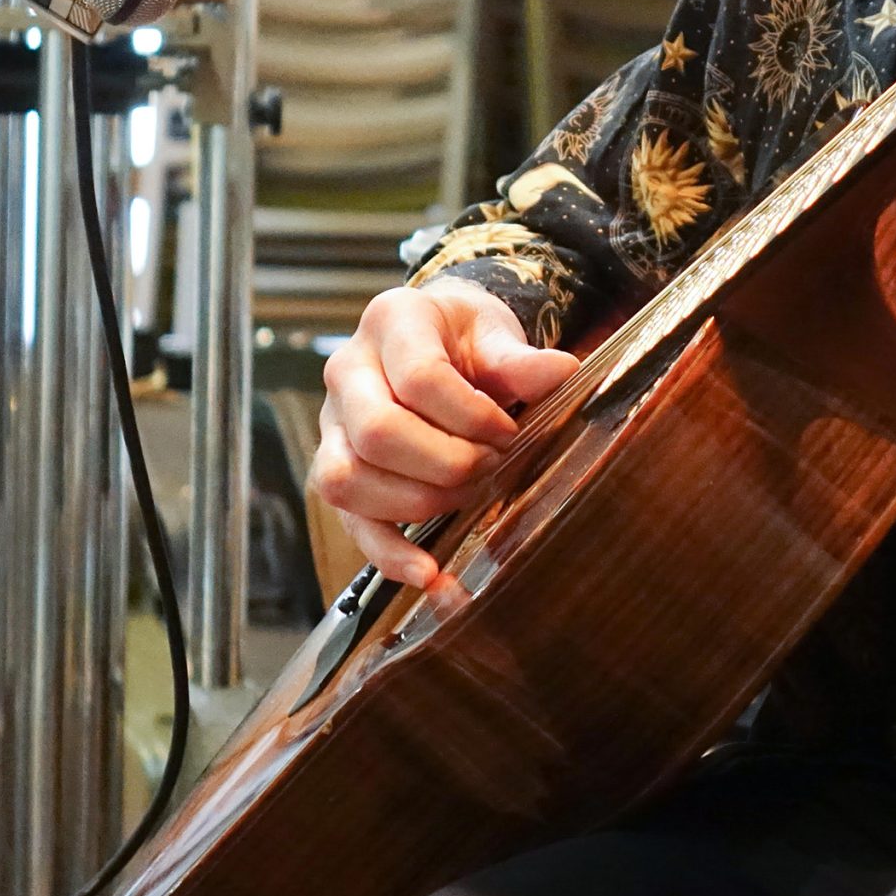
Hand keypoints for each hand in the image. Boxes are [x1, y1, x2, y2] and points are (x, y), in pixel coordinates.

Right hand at [310, 277, 579, 585]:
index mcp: (391, 322)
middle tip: (491, 466)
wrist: (434, 339)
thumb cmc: (464, 337)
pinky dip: (389, 553)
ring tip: (467, 497)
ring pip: (348, 479)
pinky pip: (348, 520)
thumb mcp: (495, 333)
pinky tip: (430, 573)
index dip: (471, 417)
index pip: (420, 378)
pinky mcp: (335, 469)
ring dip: (417, 502)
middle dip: (446, 463)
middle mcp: (348, 371)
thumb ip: (521, 360)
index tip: (508, 433)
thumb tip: (562, 373)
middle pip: (377, 432)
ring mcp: (333, 424)